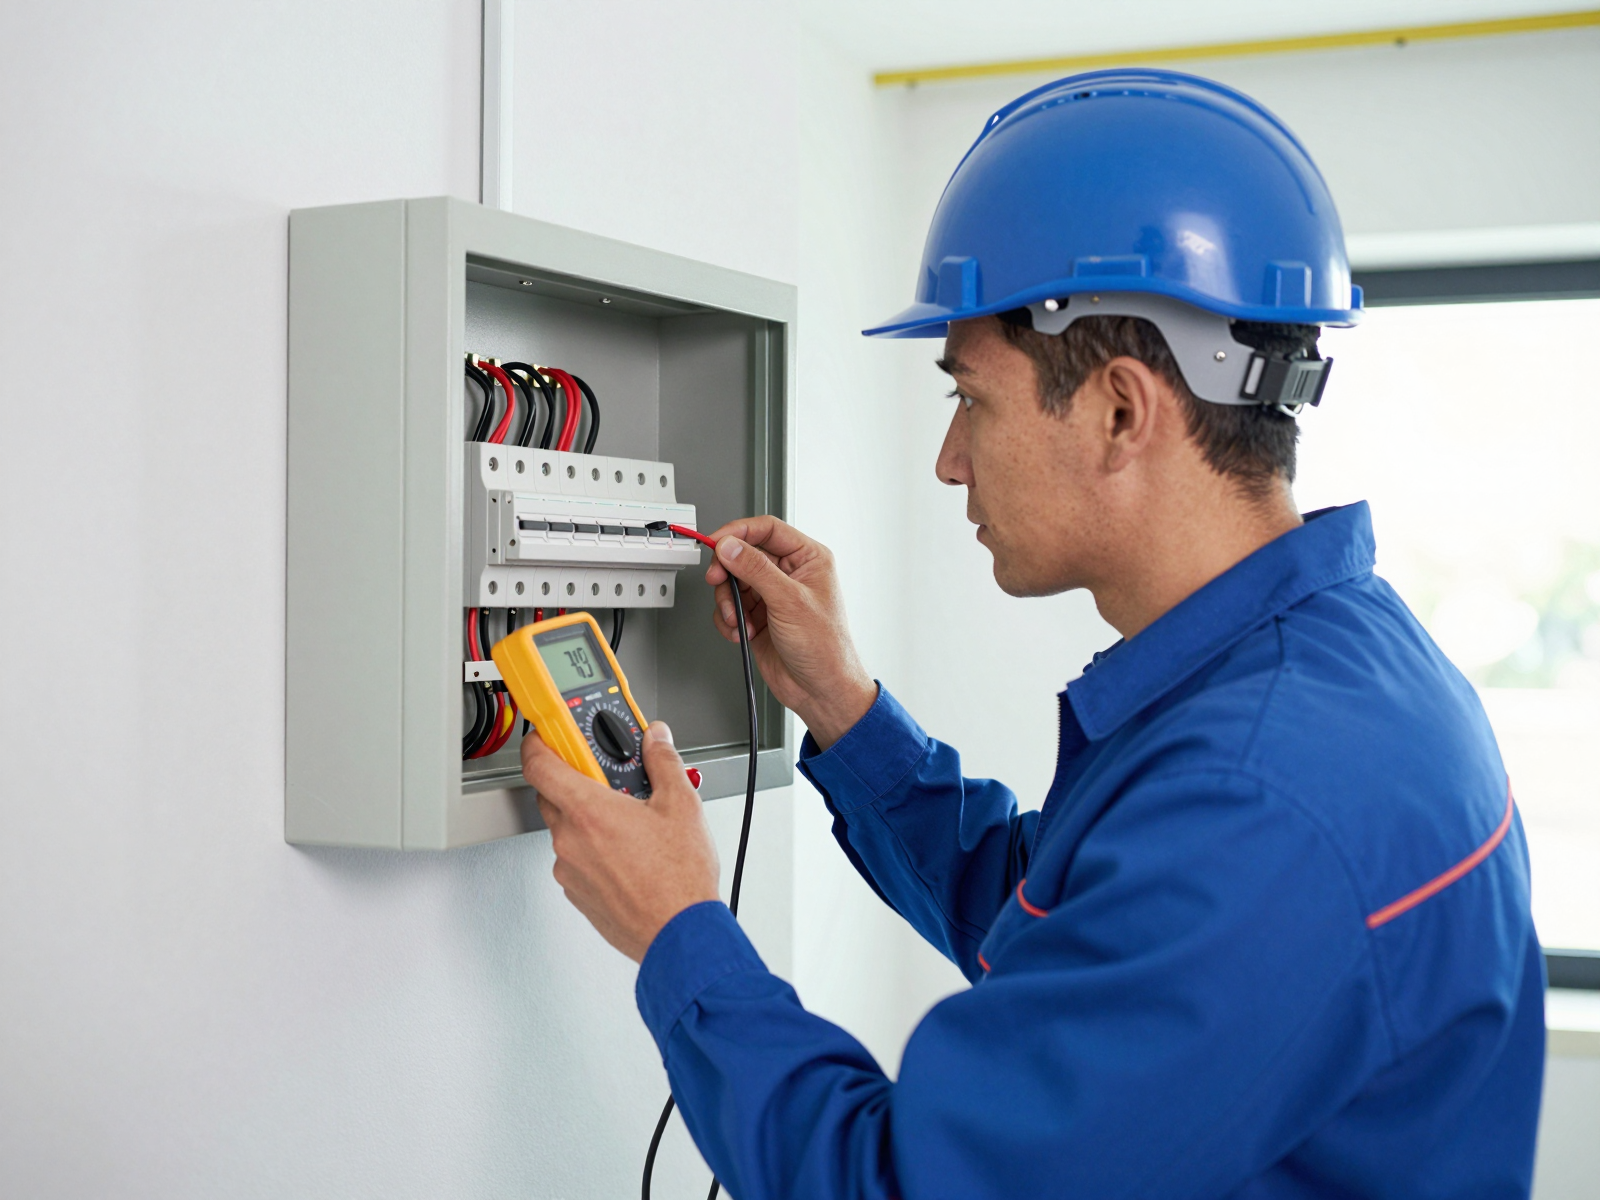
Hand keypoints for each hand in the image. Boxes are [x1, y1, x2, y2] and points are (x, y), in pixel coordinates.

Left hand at [521, 721, 719, 962]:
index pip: (539, 764)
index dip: (538, 742)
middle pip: (553, 794)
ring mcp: (570, 870)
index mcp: (588, 811)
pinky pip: (576, 860)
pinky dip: (593, 850)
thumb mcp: (681, 805)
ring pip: (567, 829)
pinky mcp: (577, 894)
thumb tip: (657, 740)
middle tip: (610, 777)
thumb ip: (663, 762)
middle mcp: (570, 840)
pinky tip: (628, 853)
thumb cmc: (679, 880)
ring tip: (630, 822)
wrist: (680, 934)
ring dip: (589, 819)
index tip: (548, 733)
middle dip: (576, 780)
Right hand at [702, 515, 876, 748]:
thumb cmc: (825, 648)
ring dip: (728, 601)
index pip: (767, 529)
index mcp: (808, 559)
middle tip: (717, 581)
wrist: (820, 690)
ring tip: (736, 619)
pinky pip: (731, 606)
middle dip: (728, 571)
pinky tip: (742, 632)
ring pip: (733, 582)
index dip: (738, 532)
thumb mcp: (789, 602)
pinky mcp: (758, 617)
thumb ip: (756, 570)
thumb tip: (730, 546)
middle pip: (744, 554)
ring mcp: (772, 596)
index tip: (717, 542)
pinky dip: (729, 619)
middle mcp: (789, 574)